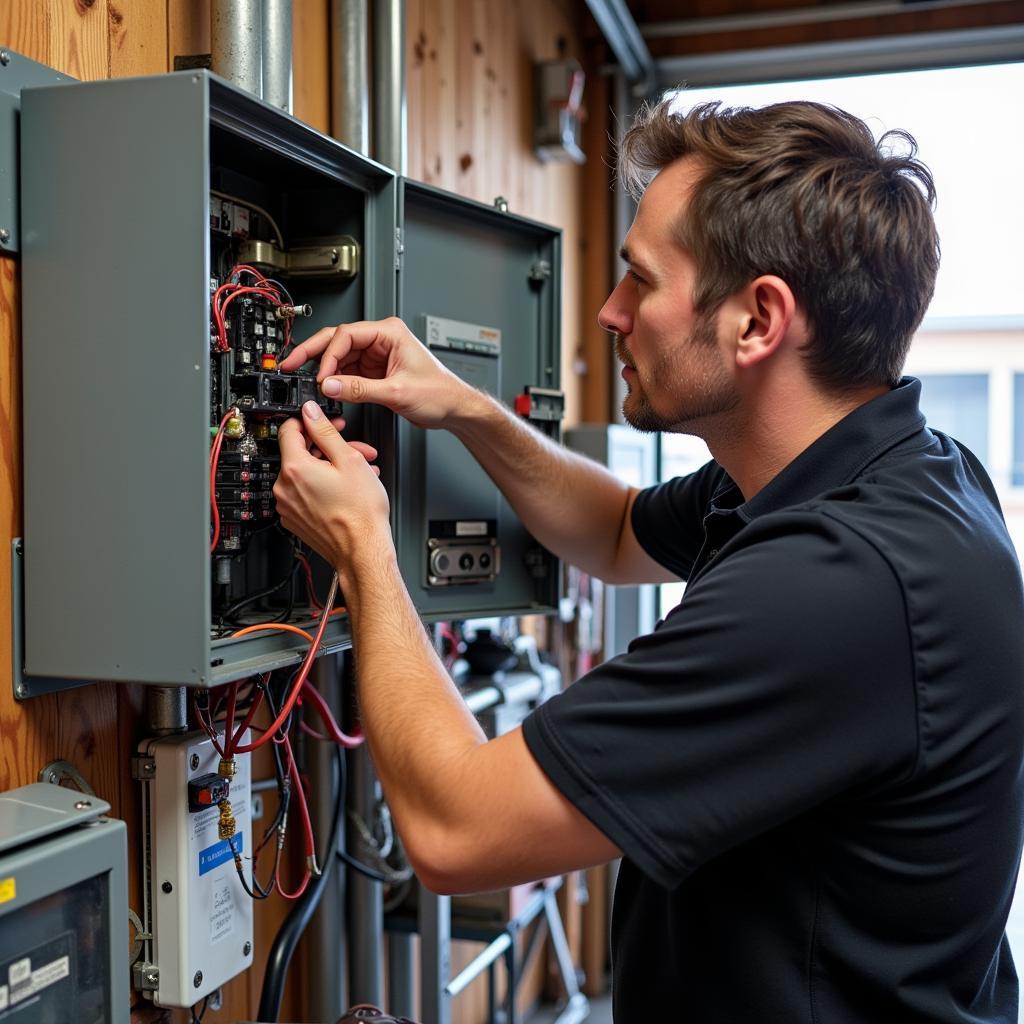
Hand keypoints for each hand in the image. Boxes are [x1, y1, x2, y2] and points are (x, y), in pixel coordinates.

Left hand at [274, 402, 391, 571]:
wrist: (363, 550)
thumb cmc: (361, 513)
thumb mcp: (349, 460)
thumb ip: (325, 431)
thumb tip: (310, 412)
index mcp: (295, 469)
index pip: (289, 429)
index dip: (309, 420)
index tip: (322, 421)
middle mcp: (285, 488)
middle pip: (301, 454)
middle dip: (328, 447)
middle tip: (353, 447)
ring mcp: (289, 506)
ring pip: (306, 474)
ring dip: (330, 467)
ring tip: (358, 471)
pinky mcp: (296, 519)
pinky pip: (306, 493)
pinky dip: (324, 486)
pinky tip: (347, 488)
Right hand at [277, 316, 474, 428]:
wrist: (454, 409)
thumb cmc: (440, 393)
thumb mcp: (396, 392)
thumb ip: (359, 389)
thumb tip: (330, 386)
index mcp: (390, 332)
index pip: (347, 335)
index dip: (329, 355)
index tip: (321, 377)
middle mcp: (382, 340)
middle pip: (338, 340)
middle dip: (313, 353)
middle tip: (290, 364)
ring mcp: (378, 355)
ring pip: (340, 357)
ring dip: (324, 370)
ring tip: (305, 382)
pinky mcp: (375, 371)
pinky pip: (348, 372)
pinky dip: (335, 381)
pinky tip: (326, 389)